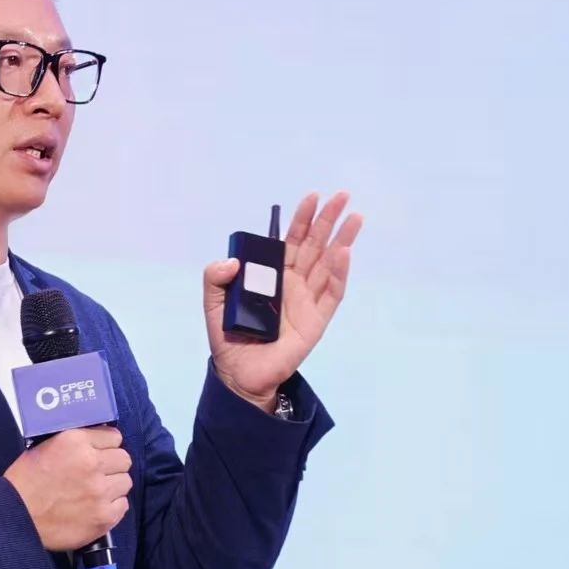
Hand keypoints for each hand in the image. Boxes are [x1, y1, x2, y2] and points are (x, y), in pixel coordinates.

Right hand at [3, 426, 132, 551]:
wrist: (15, 517)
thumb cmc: (24, 483)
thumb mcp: (44, 447)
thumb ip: (74, 443)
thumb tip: (95, 442)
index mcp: (75, 442)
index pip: (114, 437)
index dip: (105, 446)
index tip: (99, 453)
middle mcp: (92, 463)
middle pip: (124, 459)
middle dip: (112, 465)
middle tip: (98, 474)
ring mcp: (100, 491)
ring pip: (125, 482)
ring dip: (113, 486)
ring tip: (95, 492)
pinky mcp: (104, 516)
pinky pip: (123, 505)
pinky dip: (111, 506)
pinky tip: (95, 507)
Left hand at [203, 189, 363, 409]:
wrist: (239, 372)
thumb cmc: (229, 336)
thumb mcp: (213, 303)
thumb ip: (214, 279)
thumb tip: (231, 261)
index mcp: (273, 274)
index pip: (291, 240)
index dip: (302, 219)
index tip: (312, 196)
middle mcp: (294, 283)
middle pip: (315, 245)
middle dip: (328, 220)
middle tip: (342, 195)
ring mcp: (308, 300)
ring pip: (329, 264)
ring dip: (342, 240)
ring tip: (355, 217)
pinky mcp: (317, 319)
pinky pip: (332, 293)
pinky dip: (339, 273)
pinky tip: (344, 253)